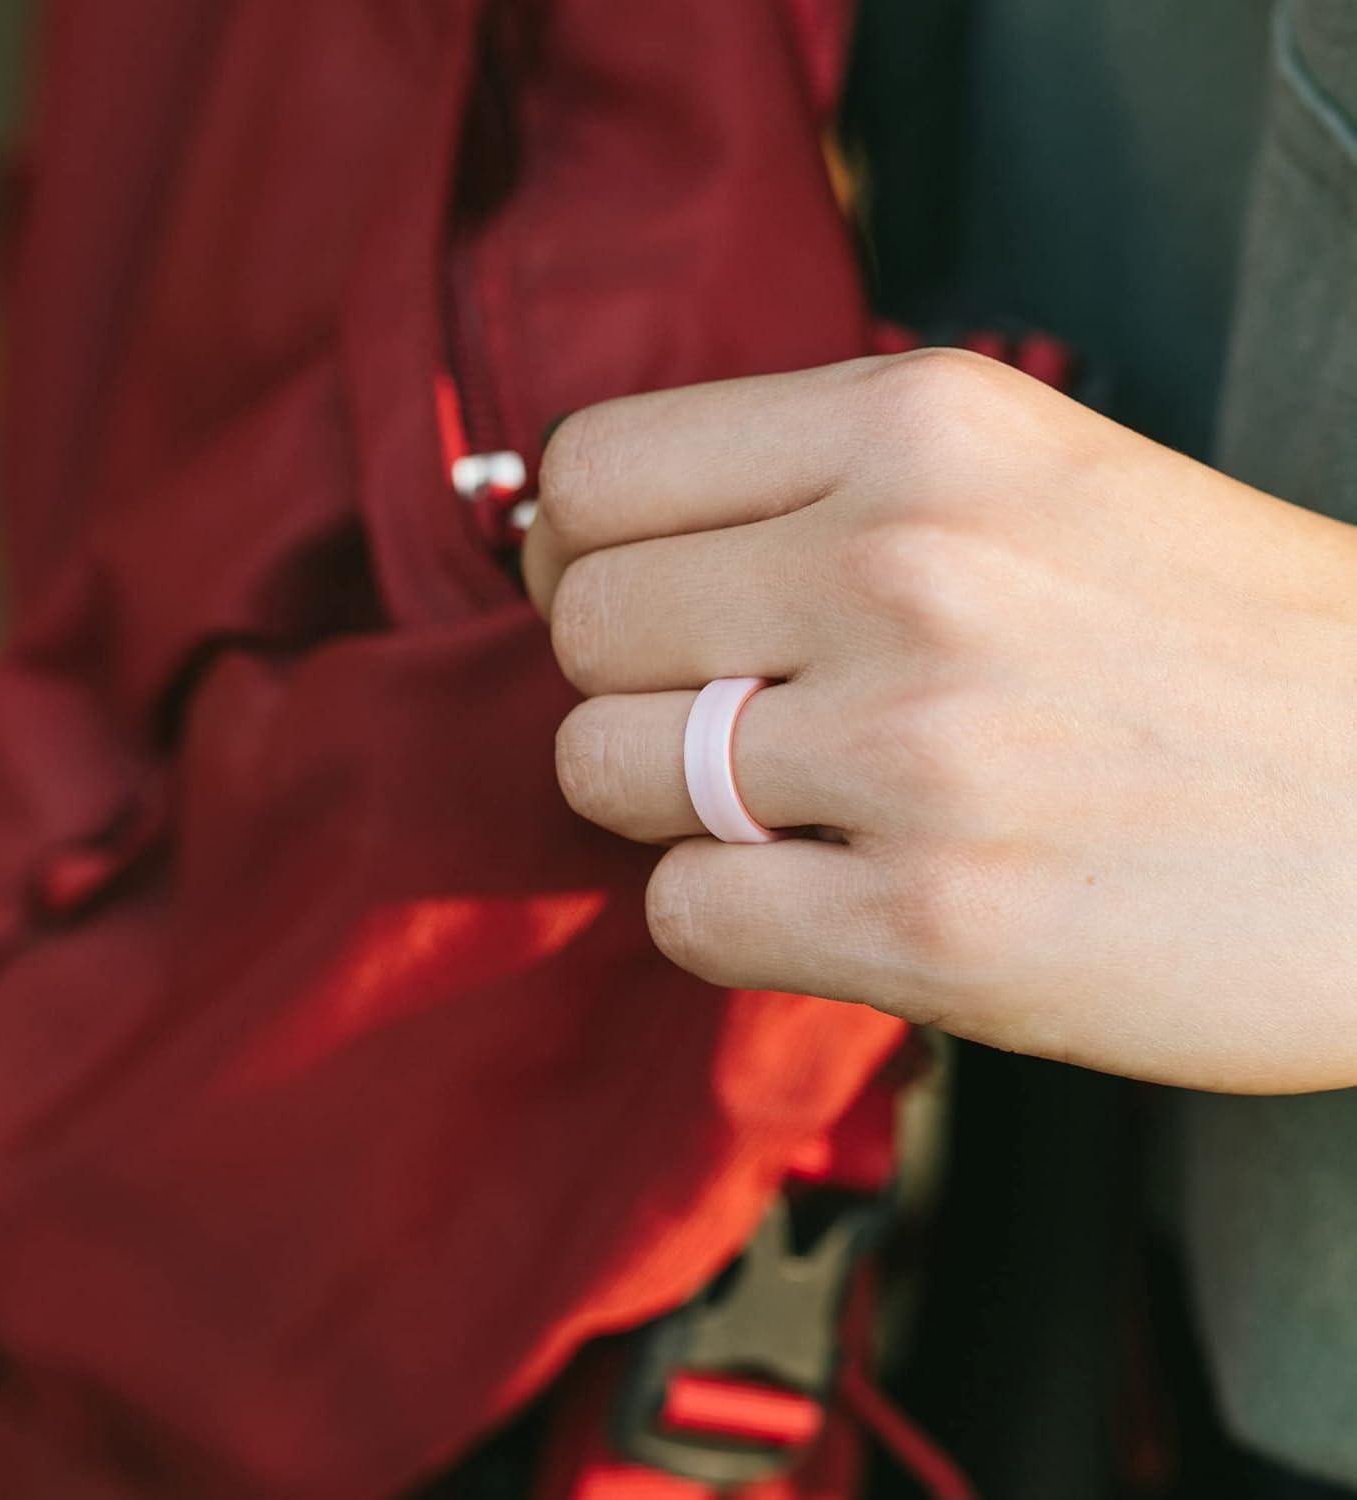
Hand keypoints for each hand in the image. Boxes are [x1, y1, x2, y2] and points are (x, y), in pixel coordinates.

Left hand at [522, 350, 1356, 1092]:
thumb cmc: (1213, 640)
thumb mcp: (1031, 474)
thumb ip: (818, 487)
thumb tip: (592, 545)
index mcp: (922, 426)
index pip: (594, 472)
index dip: (584, 551)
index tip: (642, 603)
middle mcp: (904, 565)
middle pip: (580, 625)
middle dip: (632, 683)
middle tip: (731, 716)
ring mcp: (916, 752)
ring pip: (603, 769)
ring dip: (671, 803)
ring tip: (794, 807)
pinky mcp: (935, 927)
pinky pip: (685, 915)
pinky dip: (729, 915)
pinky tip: (831, 897)